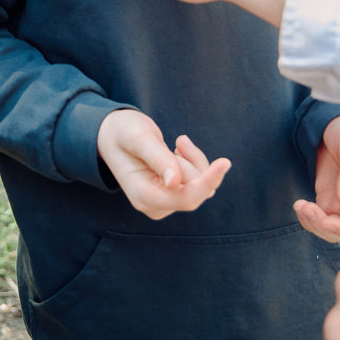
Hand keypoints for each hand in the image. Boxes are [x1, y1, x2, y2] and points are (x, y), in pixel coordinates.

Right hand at [97, 108, 230, 218]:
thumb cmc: (124, 133)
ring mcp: (164, 203)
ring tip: (177, 143)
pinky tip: (178, 151)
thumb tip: (174, 183)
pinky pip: (199, 183)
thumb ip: (158, 159)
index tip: (225, 162)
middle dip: (193, 162)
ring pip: (200, 186)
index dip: (207, 181)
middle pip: (196, 190)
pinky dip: (194, 163)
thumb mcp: (139, 138)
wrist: (114, 136)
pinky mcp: (173, 196)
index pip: (185, 198)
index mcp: (143, 195)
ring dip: (193, 161)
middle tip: (179, 140)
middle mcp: (154, 206)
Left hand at [297, 115, 339, 242]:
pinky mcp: (329, 201)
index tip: (324, 222)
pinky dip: (309, 218)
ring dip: (314, 224)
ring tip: (300, 206)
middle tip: (305, 208)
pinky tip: (299, 205)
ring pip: (332, 230)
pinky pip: (320, 220)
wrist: (335, 123)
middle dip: (325, 227)